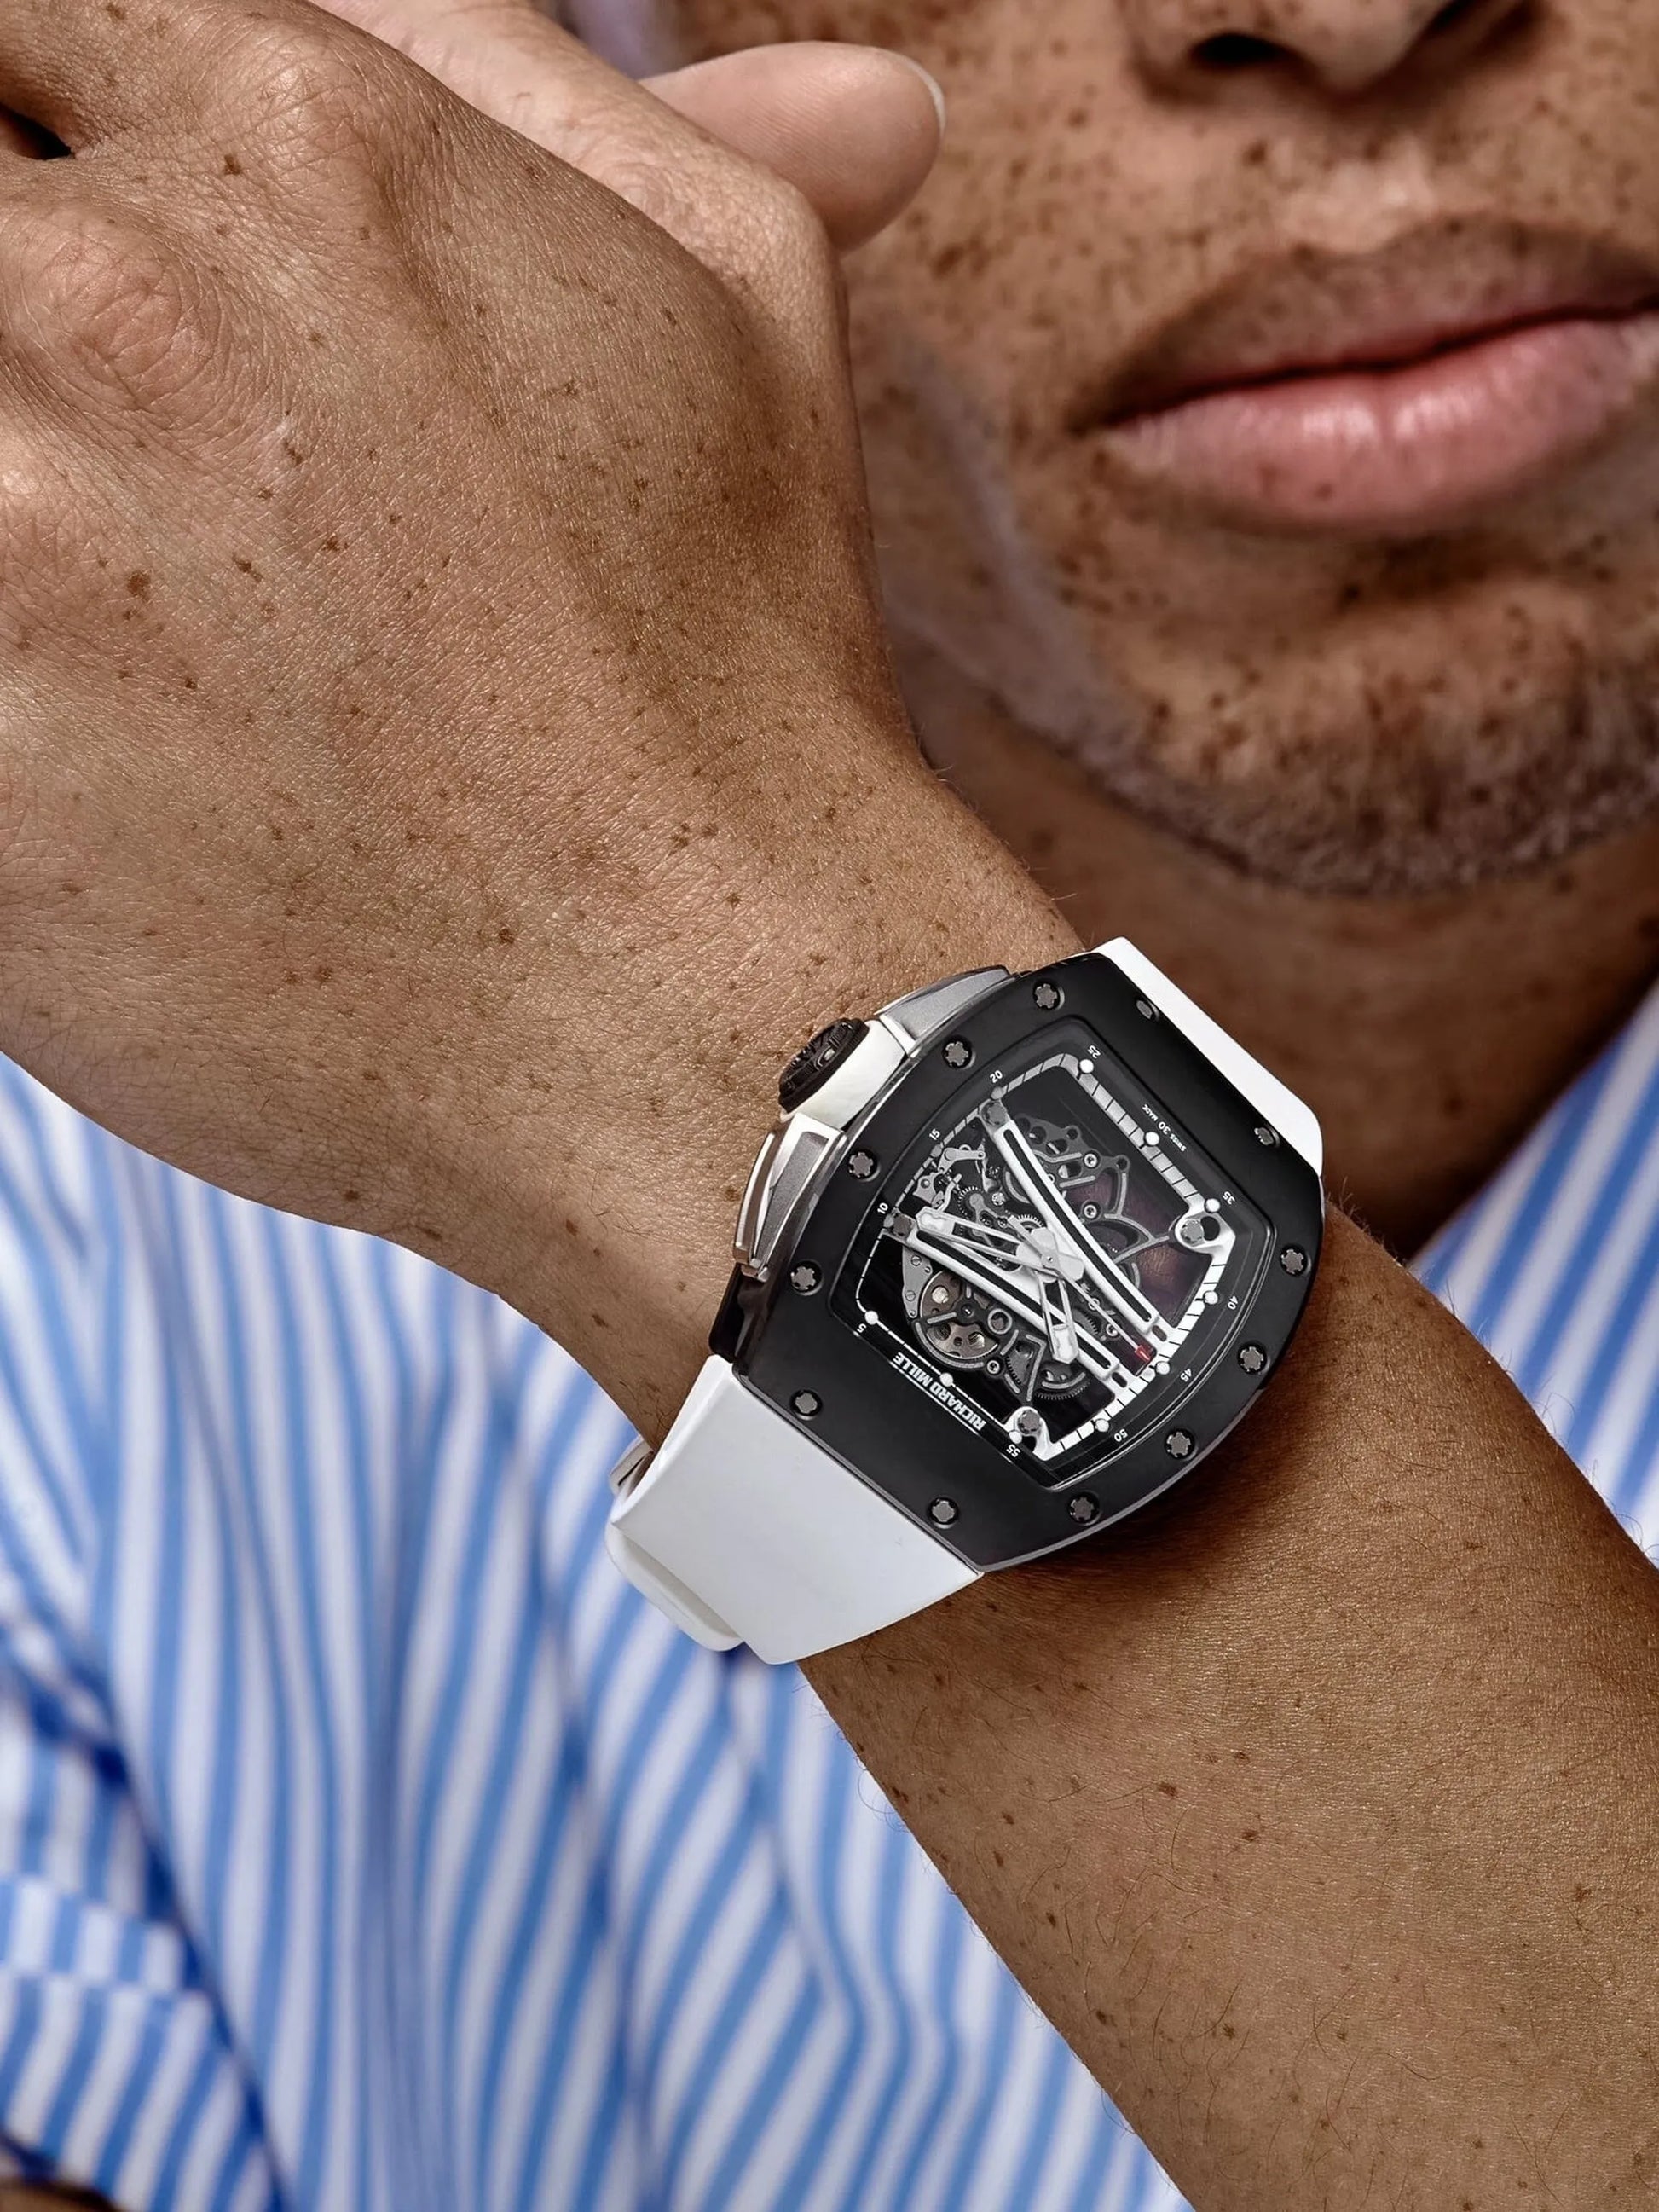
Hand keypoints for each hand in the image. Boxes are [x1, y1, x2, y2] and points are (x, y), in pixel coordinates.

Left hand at [0, 0, 1071, 1430]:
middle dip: (20, 322)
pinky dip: (3, 684)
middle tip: (112, 460)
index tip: (95, 278)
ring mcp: (10, 520)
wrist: (706, 1010)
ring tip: (128, 621)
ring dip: (12, 499)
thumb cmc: (733, 675)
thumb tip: (475, 12)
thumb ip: (543, 83)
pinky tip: (104, 744)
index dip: (49, 145)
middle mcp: (127, 293)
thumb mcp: (727, 297)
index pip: (28, 26)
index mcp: (303, 138)